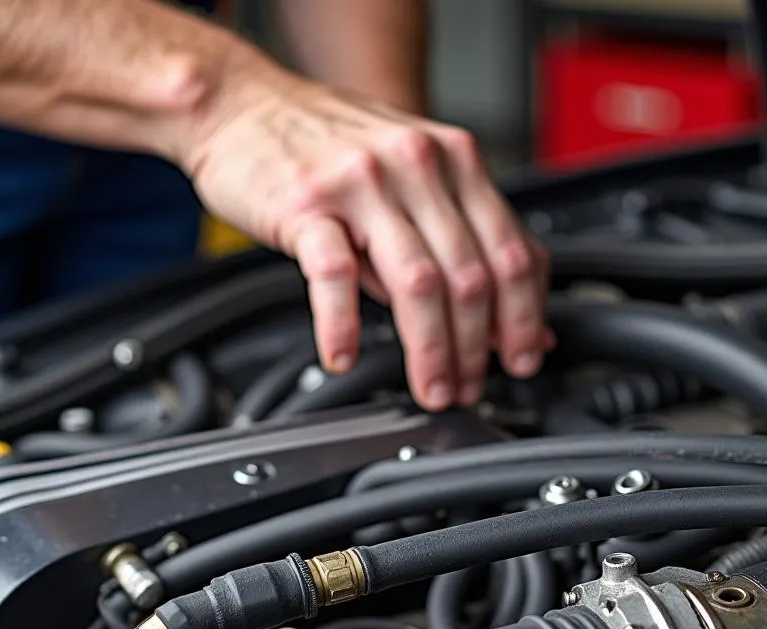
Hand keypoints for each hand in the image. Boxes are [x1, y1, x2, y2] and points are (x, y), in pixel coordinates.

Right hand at [182, 51, 552, 409]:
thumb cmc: (328, 147)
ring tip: (431, 387)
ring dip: (430, 350)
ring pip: (417, 282)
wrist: (243, 103)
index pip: (511, 250)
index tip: (522, 358)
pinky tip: (342, 355)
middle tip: (470, 387)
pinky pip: (334, 273)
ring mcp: (360, 182)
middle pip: (469, 276)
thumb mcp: (412, 179)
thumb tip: (507, 317)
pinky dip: (342, 325)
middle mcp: (416, 165)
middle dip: (477, 348)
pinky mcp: (305, 202)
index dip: (524, 318)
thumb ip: (460, 241)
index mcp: (453, 160)